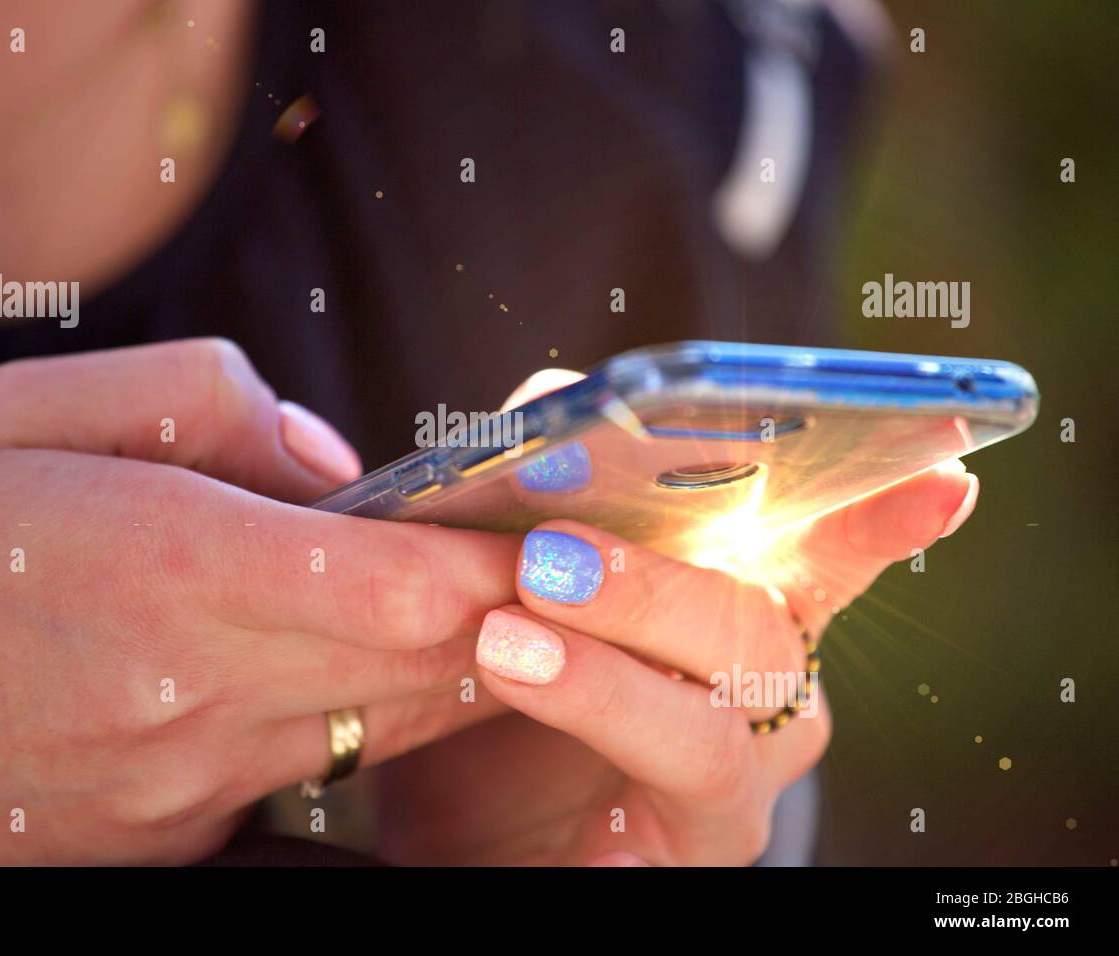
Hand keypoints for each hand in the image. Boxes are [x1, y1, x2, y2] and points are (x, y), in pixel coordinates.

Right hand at [0, 339, 516, 863]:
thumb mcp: (22, 413)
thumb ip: (200, 401)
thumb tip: (334, 463)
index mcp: (165, 565)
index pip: (397, 578)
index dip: (498, 552)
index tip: (557, 516)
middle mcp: (194, 689)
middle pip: (421, 657)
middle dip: (512, 605)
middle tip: (562, 555)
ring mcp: (190, 779)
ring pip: (390, 721)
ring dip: (463, 662)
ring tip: (505, 602)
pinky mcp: (176, 830)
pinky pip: (317, 765)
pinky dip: (376, 713)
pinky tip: (384, 665)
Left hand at [375, 464, 978, 864]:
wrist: (449, 807)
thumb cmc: (499, 669)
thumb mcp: (505, 569)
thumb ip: (544, 491)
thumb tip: (559, 410)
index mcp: (742, 610)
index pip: (821, 555)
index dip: (874, 522)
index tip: (937, 483)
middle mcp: (760, 705)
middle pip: (751, 635)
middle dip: (651, 588)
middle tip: (549, 559)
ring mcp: (722, 797)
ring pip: (704, 743)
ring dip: (606, 689)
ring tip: (508, 650)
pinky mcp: (664, 869)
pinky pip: (650, 870)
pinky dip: (620, 860)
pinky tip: (595, 851)